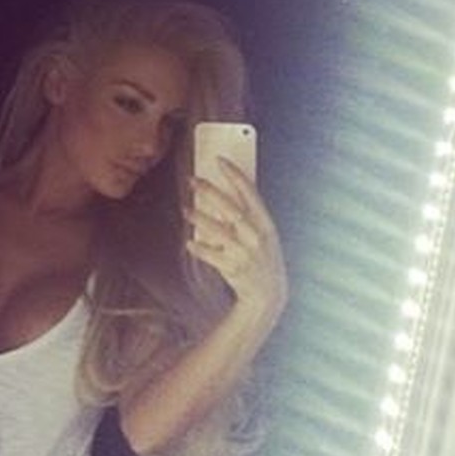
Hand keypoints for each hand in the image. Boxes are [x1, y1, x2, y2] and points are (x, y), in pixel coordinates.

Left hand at [186, 157, 287, 322]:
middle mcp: (257, 237)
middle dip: (210, 191)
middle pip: (230, 208)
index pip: (250, 193)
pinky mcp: (234, 269)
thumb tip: (219, 198)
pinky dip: (199, 248)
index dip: (234, 174)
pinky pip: (211, 255)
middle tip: (193, 180)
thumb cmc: (263, 261)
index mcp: (267, 225)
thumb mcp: (263, 238)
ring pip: (218, 230)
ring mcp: (245, 253)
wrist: (268, 295)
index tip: (219, 160)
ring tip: (186, 210)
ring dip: (199, 218)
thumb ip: (246, 219)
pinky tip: (189, 243)